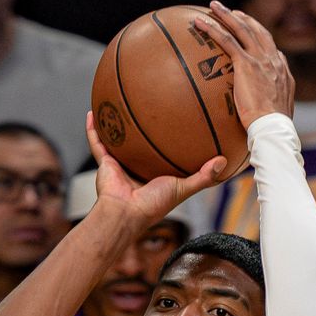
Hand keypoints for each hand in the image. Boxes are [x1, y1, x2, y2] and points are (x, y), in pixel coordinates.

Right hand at [86, 112, 224, 230]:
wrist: (126, 213)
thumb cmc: (153, 205)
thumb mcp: (183, 189)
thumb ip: (203, 177)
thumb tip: (223, 161)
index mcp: (153, 175)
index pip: (162, 154)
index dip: (167, 140)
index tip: (176, 122)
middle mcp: (136, 168)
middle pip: (138, 144)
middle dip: (141, 127)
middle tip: (148, 105)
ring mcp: (119, 165)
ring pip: (116, 139)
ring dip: (114, 123)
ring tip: (116, 102)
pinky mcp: (104, 163)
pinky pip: (97, 142)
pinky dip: (93, 128)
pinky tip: (93, 110)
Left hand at [198, 1, 294, 129]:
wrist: (273, 127)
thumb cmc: (273, 127)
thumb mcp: (278, 111)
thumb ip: (271, 103)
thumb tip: (264, 111)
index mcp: (281, 69)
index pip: (270, 46)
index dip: (259, 36)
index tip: (250, 31)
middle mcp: (272, 59)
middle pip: (257, 30)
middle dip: (244, 19)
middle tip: (232, 12)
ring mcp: (259, 59)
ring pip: (241, 29)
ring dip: (226, 15)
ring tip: (214, 7)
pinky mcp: (246, 64)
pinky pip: (227, 40)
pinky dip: (213, 29)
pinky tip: (201, 23)